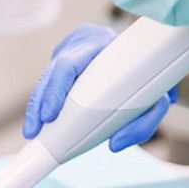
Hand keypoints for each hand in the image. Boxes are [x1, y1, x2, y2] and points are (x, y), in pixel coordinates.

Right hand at [23, 24, 176, 151]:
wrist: (151, 55)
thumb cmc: (152, 78)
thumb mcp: (156, 101)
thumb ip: (142, 124)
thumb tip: (115, 145)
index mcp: (102, 43)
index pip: (69, 64)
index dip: (55, 90)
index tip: (49, 115)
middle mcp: (82, 42)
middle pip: (51, 72)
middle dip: (37, 105)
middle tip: (32, 132)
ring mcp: (69, 47)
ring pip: (46, 77)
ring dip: (36, 106)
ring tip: (31, 131)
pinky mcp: (63, 57)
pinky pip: (48, 80)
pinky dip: (42, 101)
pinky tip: (37, 120)